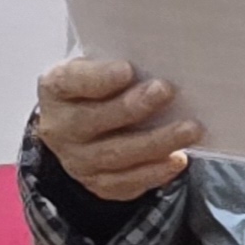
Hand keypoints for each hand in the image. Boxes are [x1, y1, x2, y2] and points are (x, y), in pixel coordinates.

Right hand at [35, 57, 199, 201]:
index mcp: (56, 89)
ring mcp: (77, 161)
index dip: (98, 78)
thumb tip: (159, 60)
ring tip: (189, 129)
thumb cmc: (98, 86)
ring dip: (155, 143)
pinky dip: (155, 172)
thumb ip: (116, 62)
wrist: (82, 126)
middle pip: (93, 121)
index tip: (127, 70)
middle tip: (166, 91)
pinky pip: (126, 183)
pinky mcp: (98, 183)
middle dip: (133, 107)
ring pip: (115, 156)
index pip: (71, 82)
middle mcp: (60, 128)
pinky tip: (178, 159)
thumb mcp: (97, 65)